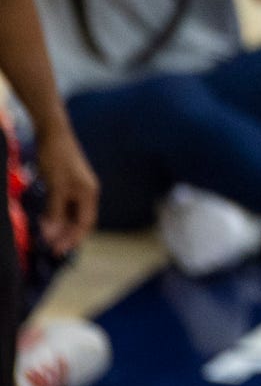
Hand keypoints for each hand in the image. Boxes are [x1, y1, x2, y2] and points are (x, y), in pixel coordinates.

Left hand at [31, 123, 98, 255]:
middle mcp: (87, 192)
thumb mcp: (55, 187)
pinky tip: (46, 220)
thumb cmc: (56, 159)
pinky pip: (64, 205)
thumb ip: (56, 211)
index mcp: (89, 193)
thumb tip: (54, 234)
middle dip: (67, 235)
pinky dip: (56, 215)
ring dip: (60, 226)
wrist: (53, 134)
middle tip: (50, 247)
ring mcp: (77, 187)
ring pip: (71, 213)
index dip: (73, 238)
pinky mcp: (67, 183)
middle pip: (80, 220)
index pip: (85, 223)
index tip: (58, 251)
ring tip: (46, 236)